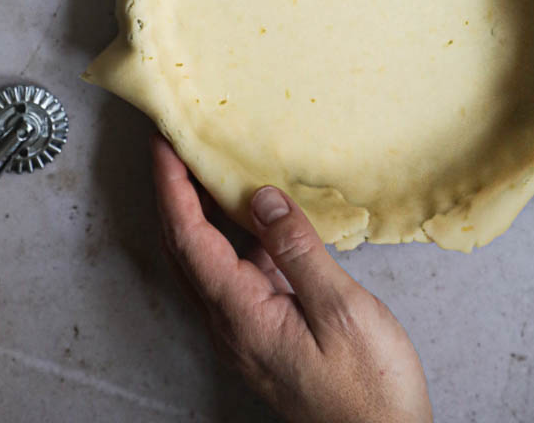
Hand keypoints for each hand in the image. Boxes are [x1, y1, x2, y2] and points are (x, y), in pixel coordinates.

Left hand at [151, 136, 432, 422]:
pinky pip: (233, 274)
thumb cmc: (369, 388)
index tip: (164, 143)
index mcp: (242, 315)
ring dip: (196, 212)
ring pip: (205, 261)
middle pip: (184, 248)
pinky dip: (231, 236)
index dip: (172, 187)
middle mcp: (231, 324)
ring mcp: (246, 331)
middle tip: (172, 144)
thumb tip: (262, 198)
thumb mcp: (341, 310)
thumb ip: (298, 250)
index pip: (189, 238)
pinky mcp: (265, 334)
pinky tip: (255, 216)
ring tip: (205, 167)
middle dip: (171, 193)